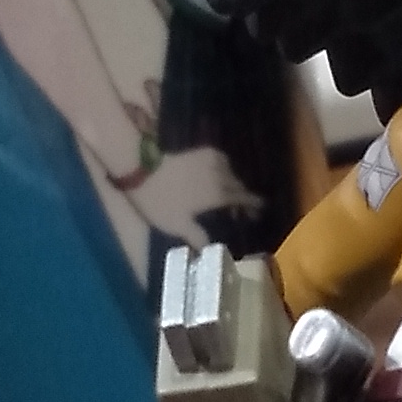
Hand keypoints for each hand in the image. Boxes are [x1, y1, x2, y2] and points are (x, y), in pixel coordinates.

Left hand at [118, 140, 261, 252]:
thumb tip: (210, 250)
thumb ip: (197, 237)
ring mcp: (211, 161)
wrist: (142, 169)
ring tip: (230, 191)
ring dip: (234, 182)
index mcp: (219, 195)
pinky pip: (221, 159)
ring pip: (231, 172)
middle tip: (243, 207)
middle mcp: (221, 176)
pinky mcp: (200, 151)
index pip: (244, 199)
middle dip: (244, 196)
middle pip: (239, 185)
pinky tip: (219, 172)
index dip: (253, 205)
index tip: (259, 211)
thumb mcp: (177, 225)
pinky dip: (224, 167)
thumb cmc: (160, 201)